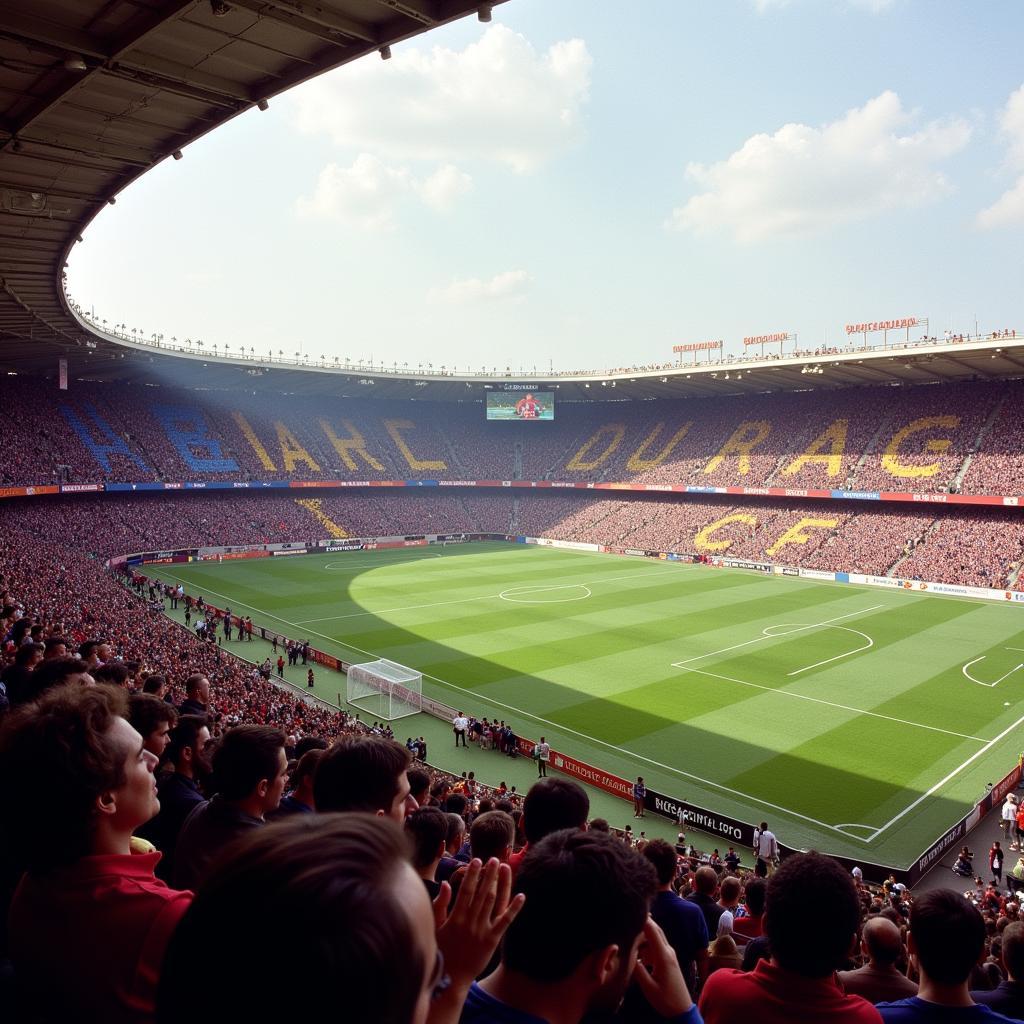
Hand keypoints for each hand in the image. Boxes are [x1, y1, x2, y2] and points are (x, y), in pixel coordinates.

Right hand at [434, 857, 525, 986]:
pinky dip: (514, 909)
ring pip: (494, 902)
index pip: (466, 890)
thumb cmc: (440, 951)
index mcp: (456, 917)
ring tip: (504, 868)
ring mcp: (483, 931)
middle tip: (494, 859)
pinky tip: (521, 896)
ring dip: (499, 883)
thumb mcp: (435, 927)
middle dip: (489, 874)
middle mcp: (471, 921)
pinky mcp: (492, 941)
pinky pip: (505, 922)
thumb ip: (440, 905)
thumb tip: (446, 883)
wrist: (451, 979)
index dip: (472, 874)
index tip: (477, 860)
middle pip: (482, 892)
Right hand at [632, 916, 692, 1017]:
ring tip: (629, 933)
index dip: (642, 918)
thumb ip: (638, 970)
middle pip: (655, 929)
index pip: (652, 930)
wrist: (682, 1010)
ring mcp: (670, 955)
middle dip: (643, 921)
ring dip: (644, 934)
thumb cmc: (666, 1000)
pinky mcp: (669, 960)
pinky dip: (647, 944)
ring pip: (656, 937)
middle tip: (628, 916)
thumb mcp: (648, 987)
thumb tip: (629, 954)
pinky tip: (637, 951)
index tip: (631, 910)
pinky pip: (657, 946)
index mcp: (663, 956)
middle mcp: (668, 951)